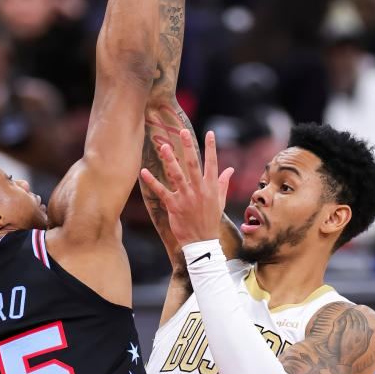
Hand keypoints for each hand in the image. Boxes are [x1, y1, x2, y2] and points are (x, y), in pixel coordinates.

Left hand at [140, 129, 233, 245]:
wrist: (202, 242)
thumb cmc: (210, 220)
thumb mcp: (219, 201)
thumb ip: (223, 183)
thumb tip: (230, 170)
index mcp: (211, 188)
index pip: (212, 164)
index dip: (211, 148)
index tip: (210, 133)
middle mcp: (199, 190)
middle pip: (193, 164)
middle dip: (188, 147)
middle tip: (182, 131)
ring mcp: (186, 197)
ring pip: (177, 175)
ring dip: (170, 160)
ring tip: (164, 147)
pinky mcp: (174, 206)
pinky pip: (162, 191)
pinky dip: (152, 181)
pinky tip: (144, 171)